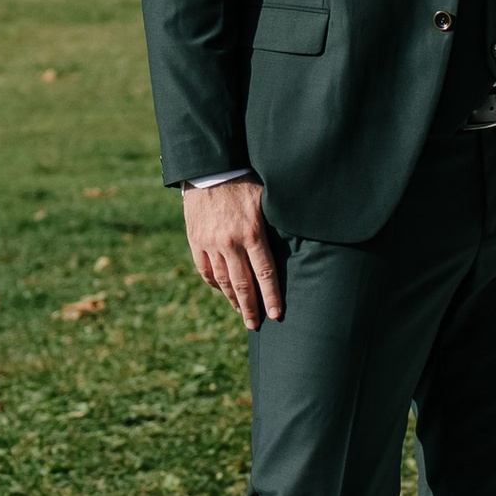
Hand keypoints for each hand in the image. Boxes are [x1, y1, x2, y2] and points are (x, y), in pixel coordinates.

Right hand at [183, 176, 282, 329]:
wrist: (208, 170)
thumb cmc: (243, 181)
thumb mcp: (266, 198)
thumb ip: (276, 222)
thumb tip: (299, 237)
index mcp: (252, 233)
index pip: (265, 273)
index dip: (271, 297)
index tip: (276, 315)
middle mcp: (230, 243)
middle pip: (243, 284)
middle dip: (251, 308)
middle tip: (256, 325)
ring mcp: (210, 244)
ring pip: (223, 280)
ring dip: (233, 300)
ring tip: (242, 312)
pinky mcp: (196, 241)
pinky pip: (205, 270)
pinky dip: (215, 283)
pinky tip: (223, 291)